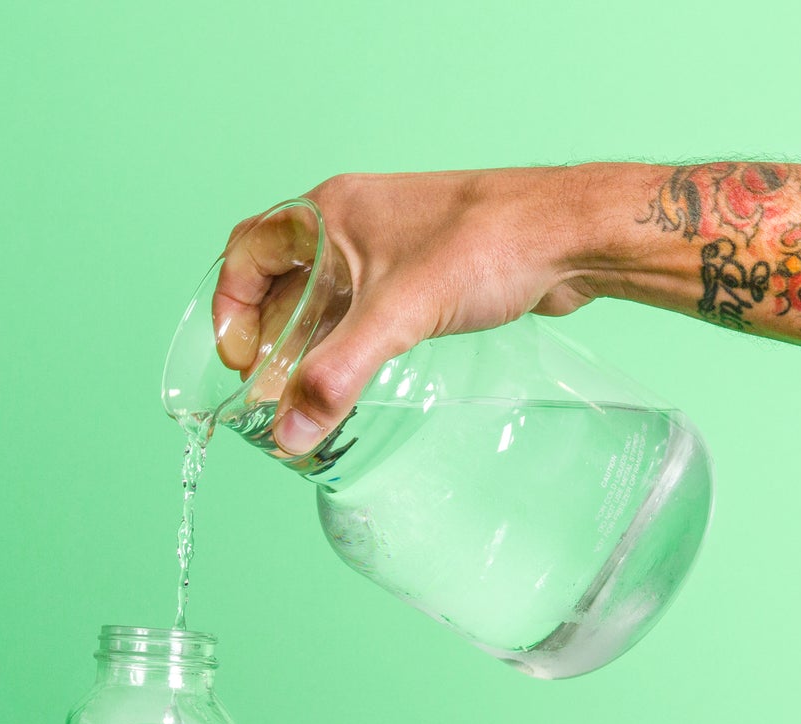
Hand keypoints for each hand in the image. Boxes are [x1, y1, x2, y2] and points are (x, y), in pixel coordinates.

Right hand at [213, 167, 638, 455]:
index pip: (248, 251)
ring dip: (308, 343)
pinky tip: (354, 378)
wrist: (567, 235)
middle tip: (267, 390)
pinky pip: (365, 307)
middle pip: (281, 279)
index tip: (238, 360)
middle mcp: (352, 222)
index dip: (232, 307)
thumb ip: (338, 376)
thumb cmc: (487, 246)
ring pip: (325, 296)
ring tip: (303, 397)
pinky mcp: (422, 270)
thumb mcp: (398, 316)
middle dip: (267, 335)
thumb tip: (290, 434)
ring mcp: (389, 246)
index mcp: (329, 212)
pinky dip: (347, 343)